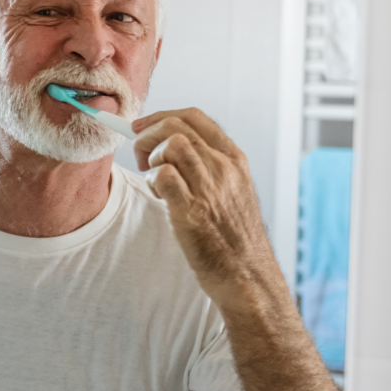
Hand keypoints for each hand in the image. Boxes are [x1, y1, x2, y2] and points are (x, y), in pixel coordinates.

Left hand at [131, 108, 282, 307]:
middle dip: (147, 135)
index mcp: (234, 159)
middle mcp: (224, 168)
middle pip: (175, 125)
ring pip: (170, 144)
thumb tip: (173, 149)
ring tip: (153, 179)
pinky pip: (163, 175)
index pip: (194, 116)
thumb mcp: (233, 191)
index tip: (143, 127)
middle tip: (142, 158)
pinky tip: (158, 196)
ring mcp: (210, 187)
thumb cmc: (235, 238)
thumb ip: (210, 167)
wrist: (248, 275)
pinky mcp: (193, 210)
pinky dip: (152, 180)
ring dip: (150, 157)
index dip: (160, 116)